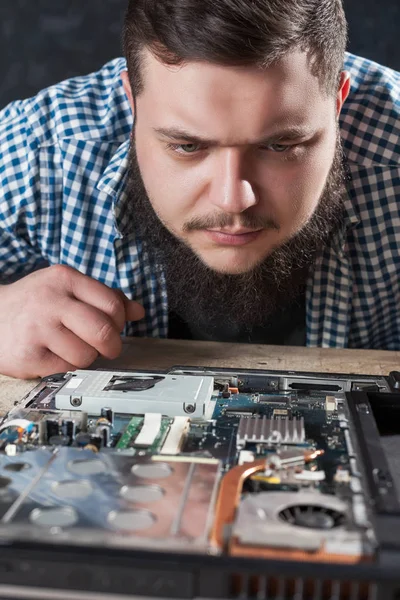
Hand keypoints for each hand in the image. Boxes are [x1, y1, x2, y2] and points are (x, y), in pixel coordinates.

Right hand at [0, 265, 144, 378]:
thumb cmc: (36, 303)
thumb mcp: (67, 288)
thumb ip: (104, 297)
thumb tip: (139, 312)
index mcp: (64, 278)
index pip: (112, 305)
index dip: (119, 322)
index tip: (113, 327)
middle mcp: (50, 300)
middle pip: (103, 332)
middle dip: (112, 346)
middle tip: (107, 348)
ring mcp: (37, 329)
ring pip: (86, 355)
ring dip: (87, 358)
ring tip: (72, 349)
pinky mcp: (27, 356)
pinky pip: (66, 370)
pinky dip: (67, 368)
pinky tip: (54, 356)